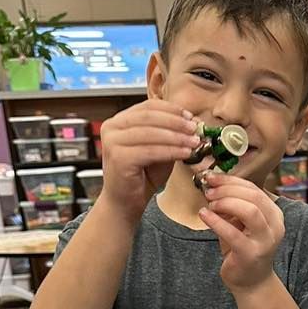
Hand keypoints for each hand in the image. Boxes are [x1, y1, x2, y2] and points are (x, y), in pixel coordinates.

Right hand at [99, 101, 199, 221]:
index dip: (171, 110)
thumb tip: (192, 123)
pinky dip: (171, 151)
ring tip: (194, 142)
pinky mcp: (119, 157)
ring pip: (151, 132)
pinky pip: (150, 150)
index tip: (190, 116)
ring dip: (176, 137)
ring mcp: (112, 142)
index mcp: (120, 121)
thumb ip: (170, 135)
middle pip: (149, 116)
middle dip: (176, 122)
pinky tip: (185, 153)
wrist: (126, 202)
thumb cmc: (143, 176)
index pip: (148, 106)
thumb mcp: (159, 149)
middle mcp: (112, 127)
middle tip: (195, 128)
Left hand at [198, 174, 284, 292]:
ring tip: (210, 204)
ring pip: (249, 211)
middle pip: (253, 196)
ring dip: (225, 203)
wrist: (251, 282)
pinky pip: (233, 233)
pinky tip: (204, 215)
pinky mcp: (251, 254)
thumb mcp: (241, 223)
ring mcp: (265, 241)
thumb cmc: (243, 249)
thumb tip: (212, 184)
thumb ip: (233, 205)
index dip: (232, 180)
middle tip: (209, 192)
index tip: (212, 178)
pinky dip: (216, 221)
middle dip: (227, 190)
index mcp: (274, 214)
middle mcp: (275, 226)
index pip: (254, 189)